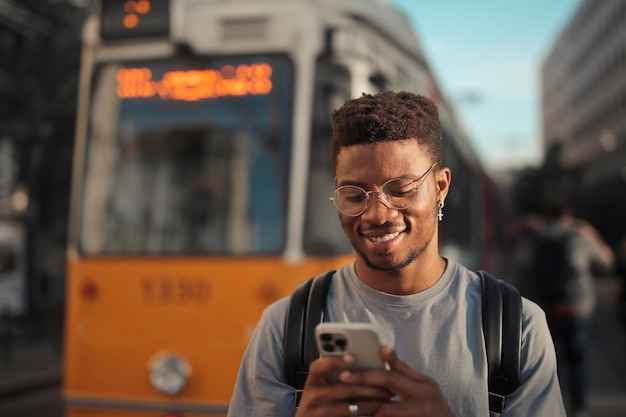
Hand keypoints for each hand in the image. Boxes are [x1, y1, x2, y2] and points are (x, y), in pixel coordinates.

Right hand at [295, 353, 393, 416]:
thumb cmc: (318, 400)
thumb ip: (333, 371)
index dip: (335, 361)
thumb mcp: (319, 383)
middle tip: (388, 384)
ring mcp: (321, 412)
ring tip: (388, 397)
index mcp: (313, 379)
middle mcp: (314, 395)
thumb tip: (357, 357)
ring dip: (375, 401)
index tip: (351, 357)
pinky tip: (378, 411)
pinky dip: (369, 414)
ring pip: (354, 406)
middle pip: (346, 388)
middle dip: (371, 386)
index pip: (320, 366)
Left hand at [336, 346, 454, 416]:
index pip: (396, 371)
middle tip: (344, 377)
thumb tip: (384, 348)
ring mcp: (419, 414)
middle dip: (363, 378)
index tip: (355, 358)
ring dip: (365, 406)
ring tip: (348, 403)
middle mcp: (424, 398)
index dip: (375, 364)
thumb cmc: (433, 408)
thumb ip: (405, 371)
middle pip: (388, 383)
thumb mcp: (425, 387)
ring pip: (384, 409)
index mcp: (424, 384)